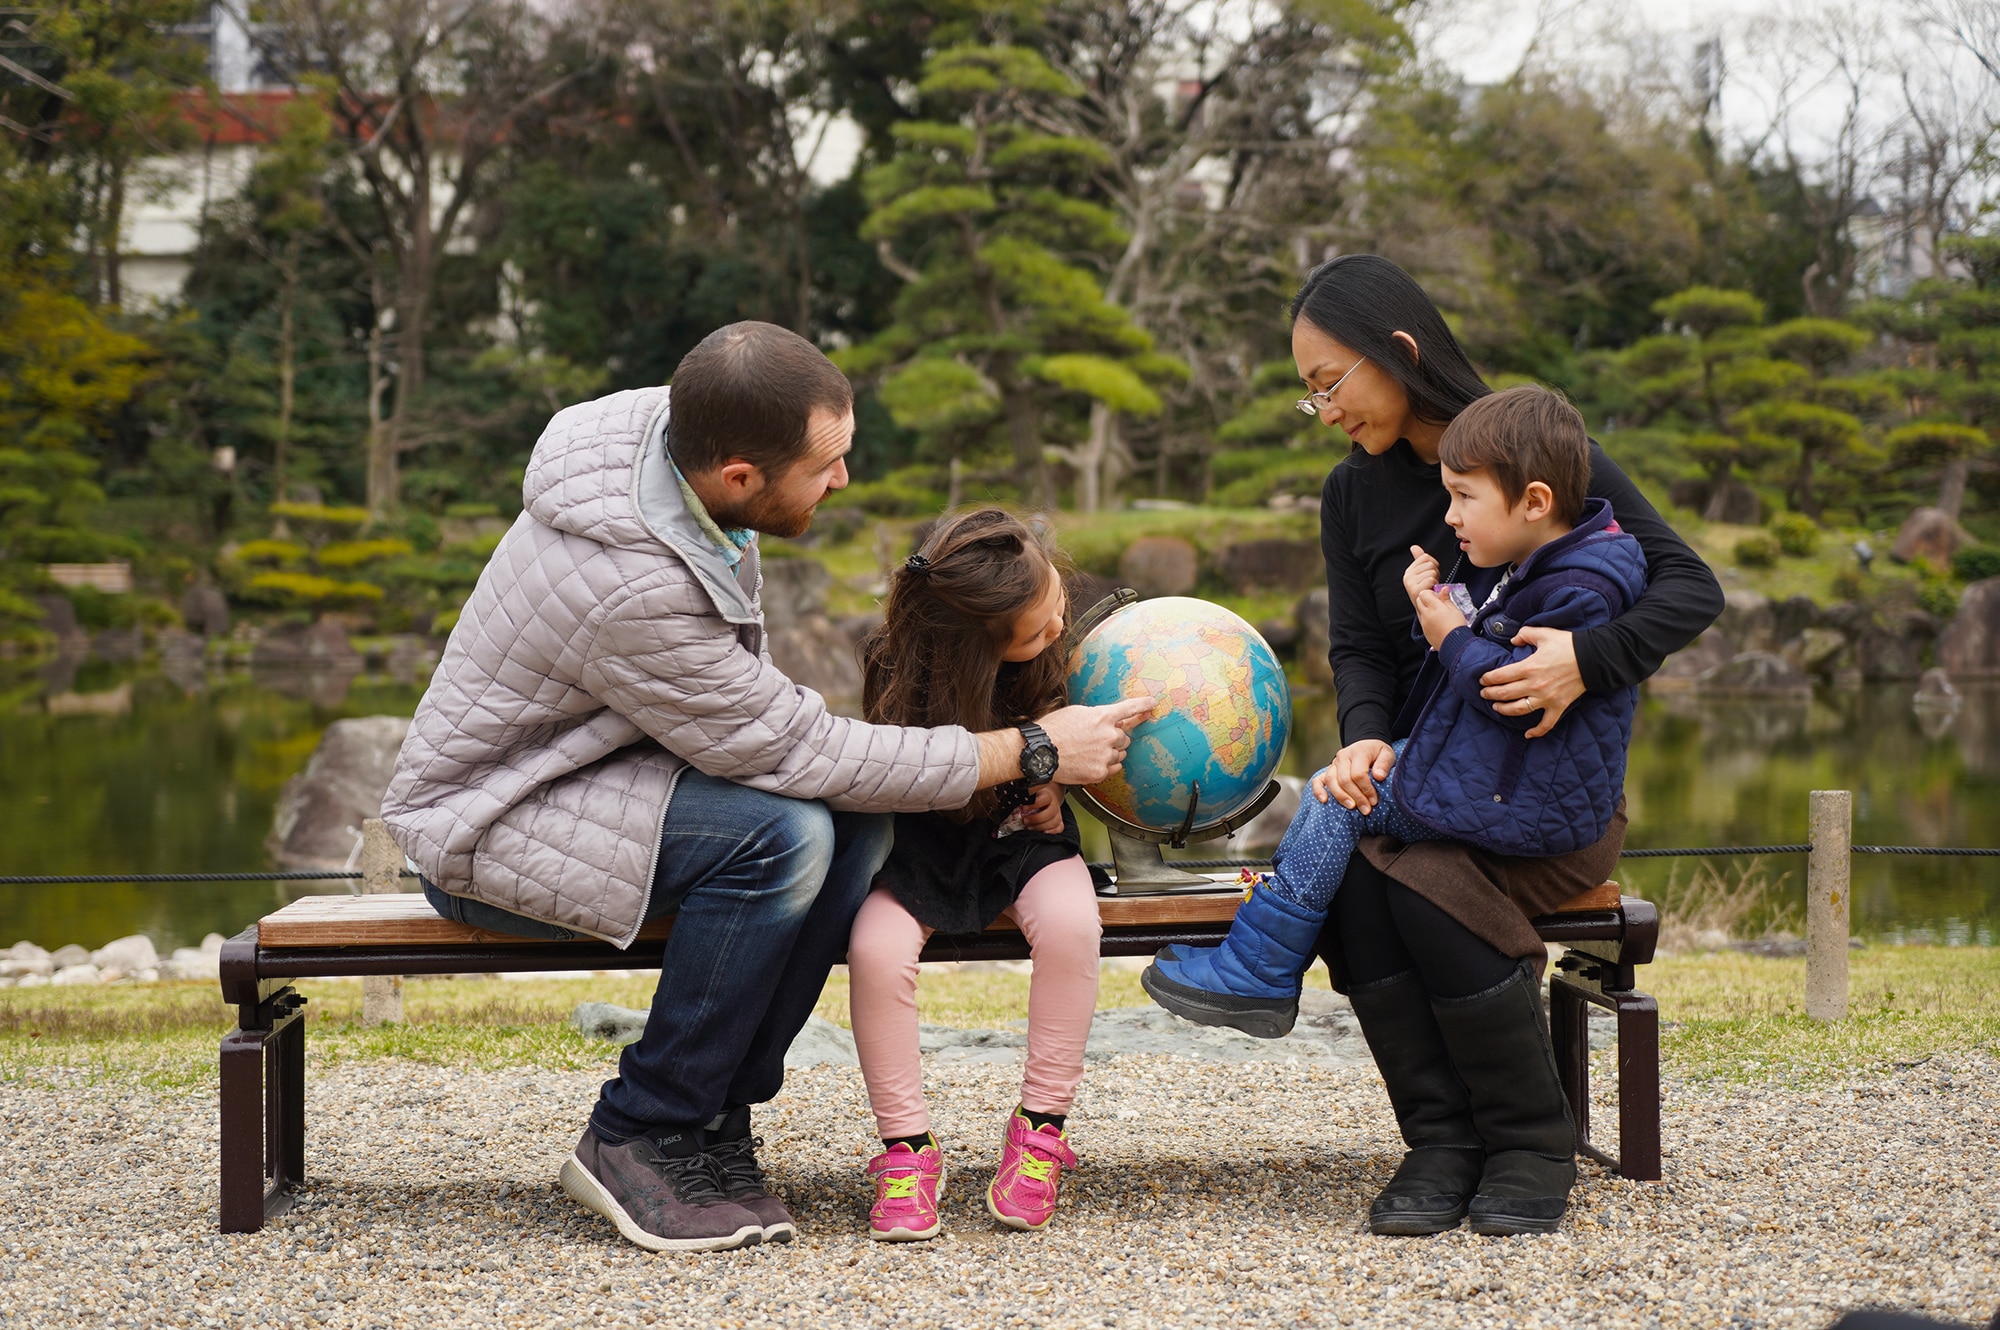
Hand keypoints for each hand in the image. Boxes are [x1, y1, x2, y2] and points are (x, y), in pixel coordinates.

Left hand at [1018, 783, 1064, 833]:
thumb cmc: (1037, 795)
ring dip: (1041, 827)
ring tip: (1030, 827)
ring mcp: (1057, 813)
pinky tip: (1043, 832)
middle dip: (1036, 819)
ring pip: (1055, 821)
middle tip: (1025, 821)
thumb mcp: (1031, 792)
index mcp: (1047, 795)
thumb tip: (1011, 800)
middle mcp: (1054, 804)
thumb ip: (1024, 796)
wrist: (1049, 796)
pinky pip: (1059, 828)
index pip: (1045, 798)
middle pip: (1050, 813)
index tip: (1024, 807)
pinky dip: (1052, 831)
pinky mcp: (1059, 821)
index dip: (1035, 804)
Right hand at [1037, 695, 1153, 785]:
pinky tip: (1090, 762)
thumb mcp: (1076, 713)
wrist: (1039, 752)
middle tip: (1096, 740)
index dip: (1143, 705)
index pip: (1129, 708)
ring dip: (1110, 752)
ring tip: (1088, 752)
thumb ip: (1098, 716)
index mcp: (1102, 717)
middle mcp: (1108, 735)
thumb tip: (1112, 720)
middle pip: (1124, 737)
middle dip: (1114, 738)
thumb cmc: (1053, 730)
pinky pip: (1114, 767)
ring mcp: (1105, 755)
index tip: (1153, 704)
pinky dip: (1106, 765)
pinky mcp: (1100, 772)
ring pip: (1120, 753)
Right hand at [1314, 739, 1395, 811]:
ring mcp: (1333, 764)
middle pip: (1344, 780)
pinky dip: (1318, 791)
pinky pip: (1318, 780)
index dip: (1366, 789)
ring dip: (1341, 797)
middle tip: (1366, 809)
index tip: (1374, 801)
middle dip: (1356, 797)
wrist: (1366, 746)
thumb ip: (1384, 764)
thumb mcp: (1387, 754)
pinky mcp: (1327, 771)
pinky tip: (1324, 801)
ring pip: (1331, 781)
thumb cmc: (1377, 754)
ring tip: (1352, 807)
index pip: (1358, 774)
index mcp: (1358, 752)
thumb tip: (1379, 776)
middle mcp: (1343, 756)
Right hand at [1400, 545, 1440, 608]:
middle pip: (1429, 564)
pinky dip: (1434, 585)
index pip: (1425, 557)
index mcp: (1409, 571)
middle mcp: (1407, 576)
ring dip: (1435, 579)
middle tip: (1432, 583)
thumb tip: (1414, 547)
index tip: (1431, 574)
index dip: (1433, 565)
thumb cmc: (1428, 589)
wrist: (1427, 607)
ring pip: (1431, 572)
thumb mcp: (1424, 573)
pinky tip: (1431, 590)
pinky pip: (1430, 579)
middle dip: (1435, 573)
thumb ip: (1419, 559)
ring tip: (1431, 587)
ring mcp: (1410, 583)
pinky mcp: (1414, 590)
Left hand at [1411, 586, 1467, 650]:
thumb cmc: (1457, 627)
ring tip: (1438, 612)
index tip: (1438, 596)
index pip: (1424, 593)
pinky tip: (1437, 621)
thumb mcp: (1455, 610)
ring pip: (1420, 610)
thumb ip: (1446, 599)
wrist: (1455, 645)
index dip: (1431, 593)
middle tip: (1437, 602)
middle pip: (1419, 600)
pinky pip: (1422, 620)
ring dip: (1426, 608)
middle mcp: (1426, 615)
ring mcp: (1424, 623)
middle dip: (1426, 599)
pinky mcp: (1424, 631)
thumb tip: (1443, 589)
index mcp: (1434, 608)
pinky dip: (1427, 618)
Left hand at [1479, 625, 1583, 738]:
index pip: (1500, 676)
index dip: (1488, 679)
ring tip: (1496, 707)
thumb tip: (1513, 640)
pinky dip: (1537, 731)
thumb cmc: (1568, 644)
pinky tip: (1528, 734)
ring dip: (1504, 710)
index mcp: (1528, 667)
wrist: (1593, 657)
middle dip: (1490, 694)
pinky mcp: (1559, 706)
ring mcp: (1546, 698)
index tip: (1482, 679)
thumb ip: (1524, 634)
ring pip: (1518, 710)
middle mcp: (1534, 685)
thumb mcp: (1544, 633)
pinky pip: (1546, 724)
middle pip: (1505, 694)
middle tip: (1484, 694)